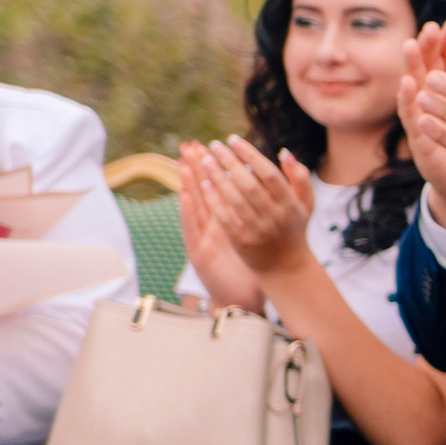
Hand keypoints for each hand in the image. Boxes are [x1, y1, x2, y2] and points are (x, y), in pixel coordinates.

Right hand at [177, 141, 267, 311]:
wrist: (241, 299)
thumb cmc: (250, 268)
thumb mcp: (254, 237)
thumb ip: (256, 213)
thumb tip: (263, 190)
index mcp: (226, 220)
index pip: (216, 190)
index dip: (211, 170)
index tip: (208, 147)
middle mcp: (211, 227)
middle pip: (201, 193)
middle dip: (196, 169)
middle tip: (189, 145)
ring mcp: (203, 239)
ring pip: (194, 207)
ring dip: (187, 184)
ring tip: (182, 162)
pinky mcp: (199, 253)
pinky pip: (192, 228)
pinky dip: (188, 210)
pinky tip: (185, 194)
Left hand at [197, 136, 314, 282]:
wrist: (286, 267)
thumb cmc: (293, 228)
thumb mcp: (305, 203)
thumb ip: (299, 177)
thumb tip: (284, 152)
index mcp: (291, 205)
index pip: (270, 174)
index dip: (251, 154)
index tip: (234, 139)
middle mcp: (275, 217)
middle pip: (249, 185)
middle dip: (230, 162)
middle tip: (215, 145)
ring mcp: (258, 230)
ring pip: (234, 200)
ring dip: (217, 177)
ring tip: (205, 160)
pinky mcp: (241, 241)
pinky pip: (224, 217)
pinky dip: (213, 199)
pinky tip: (203, 184)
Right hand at [400, 20, 445, 227]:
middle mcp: (440, 98)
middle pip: (429, 65)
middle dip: (429, 46)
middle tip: (430, 27)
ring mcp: (427, 117)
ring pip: (416, 85)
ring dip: (413, 65)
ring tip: (411, 45)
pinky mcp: (422, 138)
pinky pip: (411, 117)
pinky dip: (407, 101)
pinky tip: (407, 85)